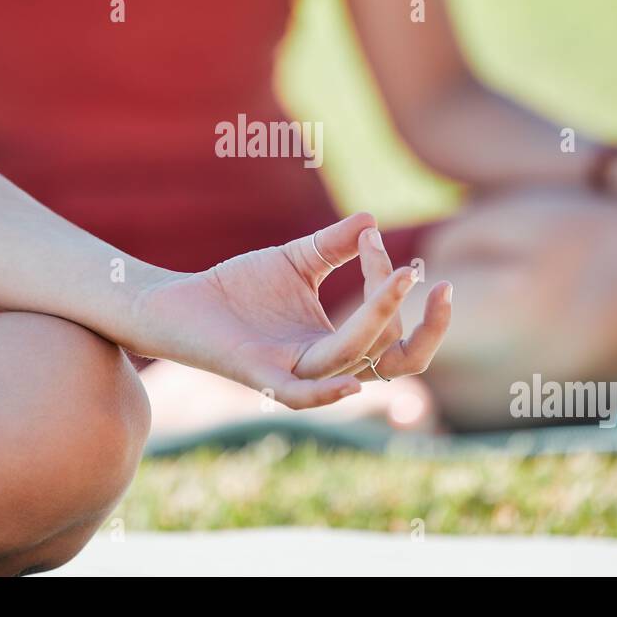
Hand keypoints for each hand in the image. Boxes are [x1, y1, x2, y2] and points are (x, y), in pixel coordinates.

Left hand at [127, 213, 452, 409]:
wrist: (178, 303)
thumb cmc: (237, 289)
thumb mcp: (297, 260)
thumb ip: (335, 245)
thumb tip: (372, 220)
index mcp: (339, 343)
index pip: (392, 326)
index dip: (393, 286)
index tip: (374, 240)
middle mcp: (325, 364)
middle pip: (398, 361)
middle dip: (430, 328)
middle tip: (438, 285)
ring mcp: (294, 372)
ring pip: (354, 358)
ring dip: (380, 317)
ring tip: (398, 277)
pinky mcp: (258, 375)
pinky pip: (299, 396)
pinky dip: (326, 395)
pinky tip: (352, 386)